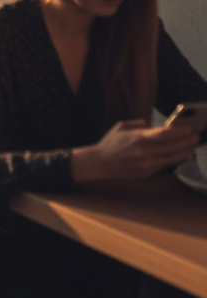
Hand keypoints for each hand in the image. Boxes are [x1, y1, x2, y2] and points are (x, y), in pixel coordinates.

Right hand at [70, 120, 198, 182]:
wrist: (101, 162)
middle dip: (186, 141)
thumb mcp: (122, 126)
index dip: (178, 132)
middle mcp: (144, 151)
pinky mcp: (147, 172)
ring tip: (193, 147)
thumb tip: (155, 127)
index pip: (164, 134)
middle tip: (196, 137)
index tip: (188, 129)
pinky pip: (165, 165)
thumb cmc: (111, 142)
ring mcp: (147, 163)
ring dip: (184, 152)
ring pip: (171, 158)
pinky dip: (174, 159)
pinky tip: (180, 155)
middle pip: (171, 146)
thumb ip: (139, 124)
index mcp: (137, 137)